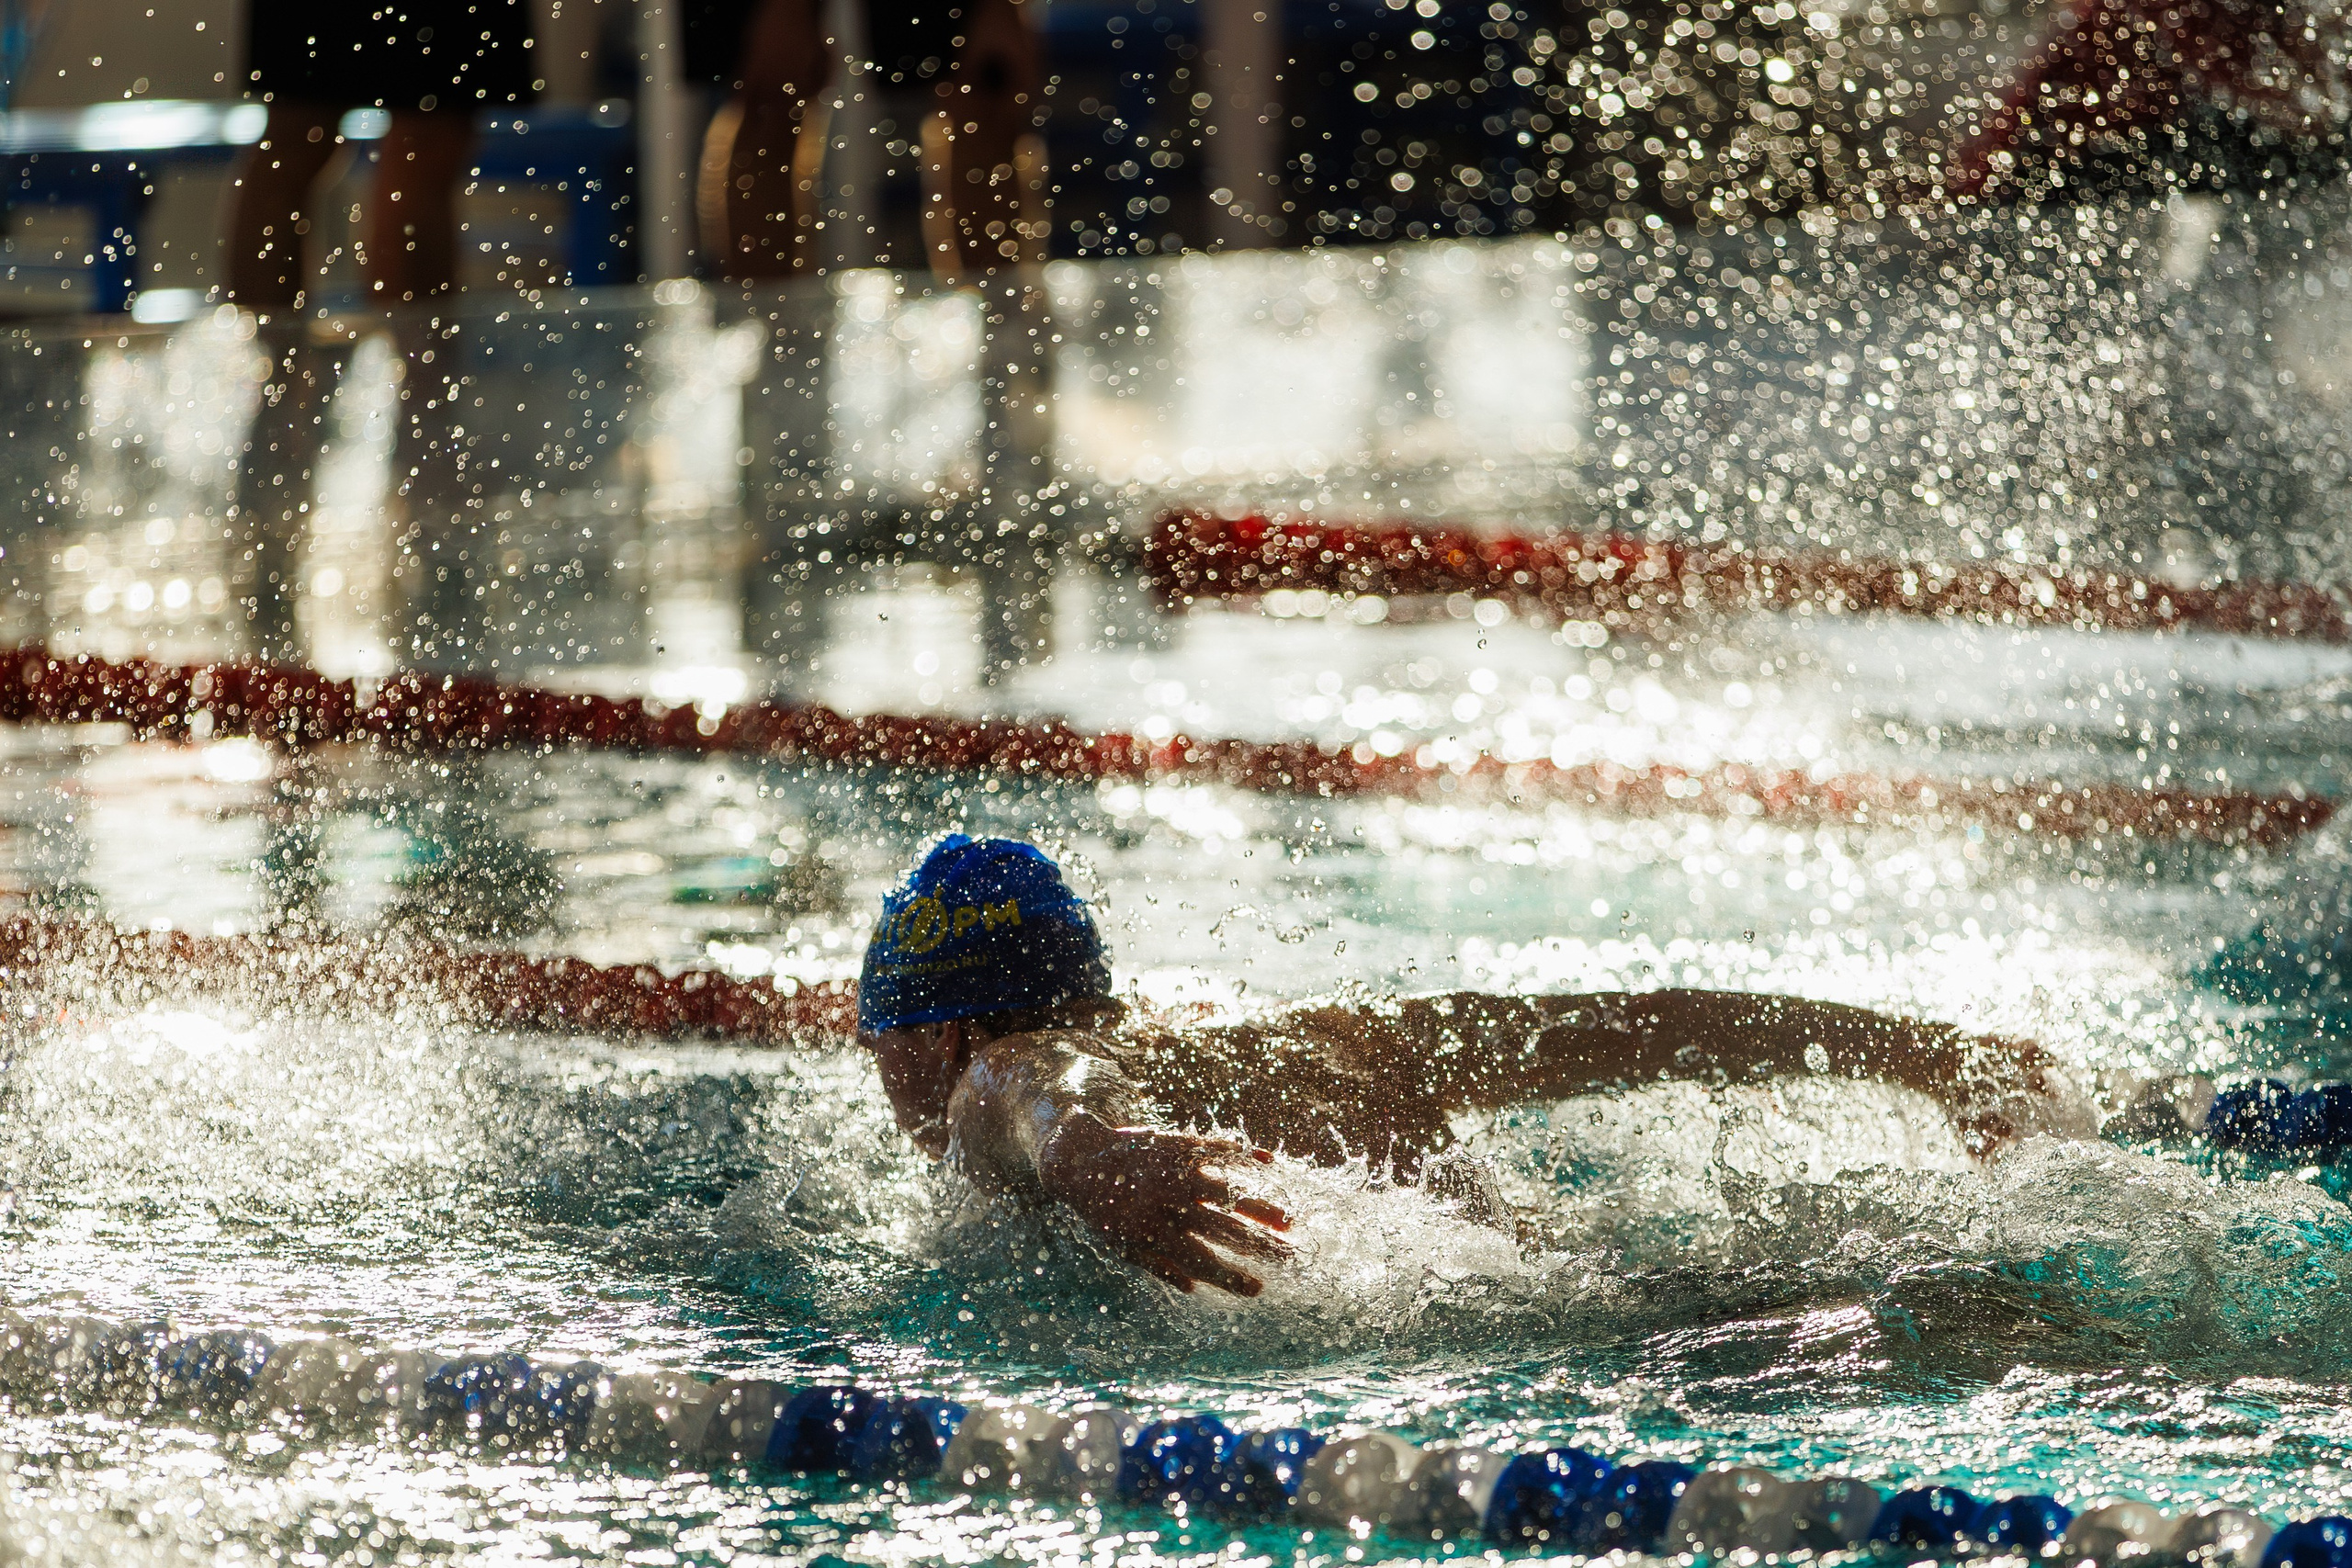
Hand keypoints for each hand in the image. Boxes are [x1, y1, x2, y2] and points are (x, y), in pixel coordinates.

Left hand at [1036, 1114, 1292, 1295]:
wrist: (1077, 1159)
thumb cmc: (1103, 1210)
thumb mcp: (1121, 1246)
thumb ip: (1158, 1266)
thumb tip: (1194, 1289)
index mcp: (1154, 1234)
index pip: (1201, 1262)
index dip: (1230, 1277)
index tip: (1259, 1289)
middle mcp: (1167, 1204)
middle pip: (1221, 1230)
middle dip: (1258, 1245)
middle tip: (1291, 1255)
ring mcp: (1173, 1173)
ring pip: (1225, 1193)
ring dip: (1259, 1207)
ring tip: (1289, 1219)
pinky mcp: (1175, 1146)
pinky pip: (1213, 1149)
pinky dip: (1242, 1154)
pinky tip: (1268, 1161)